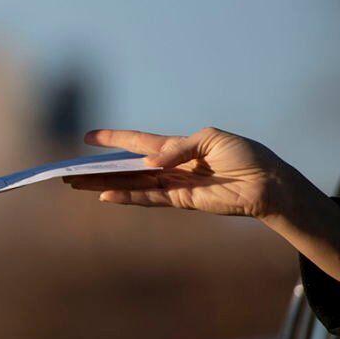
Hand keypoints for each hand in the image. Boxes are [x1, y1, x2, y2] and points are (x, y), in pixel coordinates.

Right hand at [64, 127, 293, 217]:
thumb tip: (152, 163)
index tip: (88, 137)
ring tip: (79, 186)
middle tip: (71, 172)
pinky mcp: (181, 201)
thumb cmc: (245, 156)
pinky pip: (148, 199)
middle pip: (127, 168)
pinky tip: (106, 197)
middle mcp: (170, 167)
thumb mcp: (211, 139)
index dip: (114, 140)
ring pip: (131, 185)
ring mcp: (173, 185)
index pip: (138, 142)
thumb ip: (178, 148)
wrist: (268, 183)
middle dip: (99, 170)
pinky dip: (127, 198)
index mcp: (177, 147)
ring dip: (105, 186)